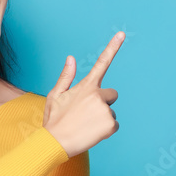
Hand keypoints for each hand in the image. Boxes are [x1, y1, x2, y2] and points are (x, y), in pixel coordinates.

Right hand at [43, 31, 123, 156]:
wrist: (54, 143)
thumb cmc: (54, 119)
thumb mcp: (55, 95)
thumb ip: (66, 76)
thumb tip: (71, 57)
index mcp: (86, 86)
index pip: (102, 63)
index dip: (113, 47)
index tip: (122, 33)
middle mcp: (97, 95)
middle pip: (111, 95)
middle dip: (102, 103)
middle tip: (85, 115)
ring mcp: (105, 109)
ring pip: (110, 112)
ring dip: (101, 118)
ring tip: (85, 125)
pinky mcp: (110, 124)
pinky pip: (113, 125)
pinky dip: (105, 130)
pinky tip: (91, 133)